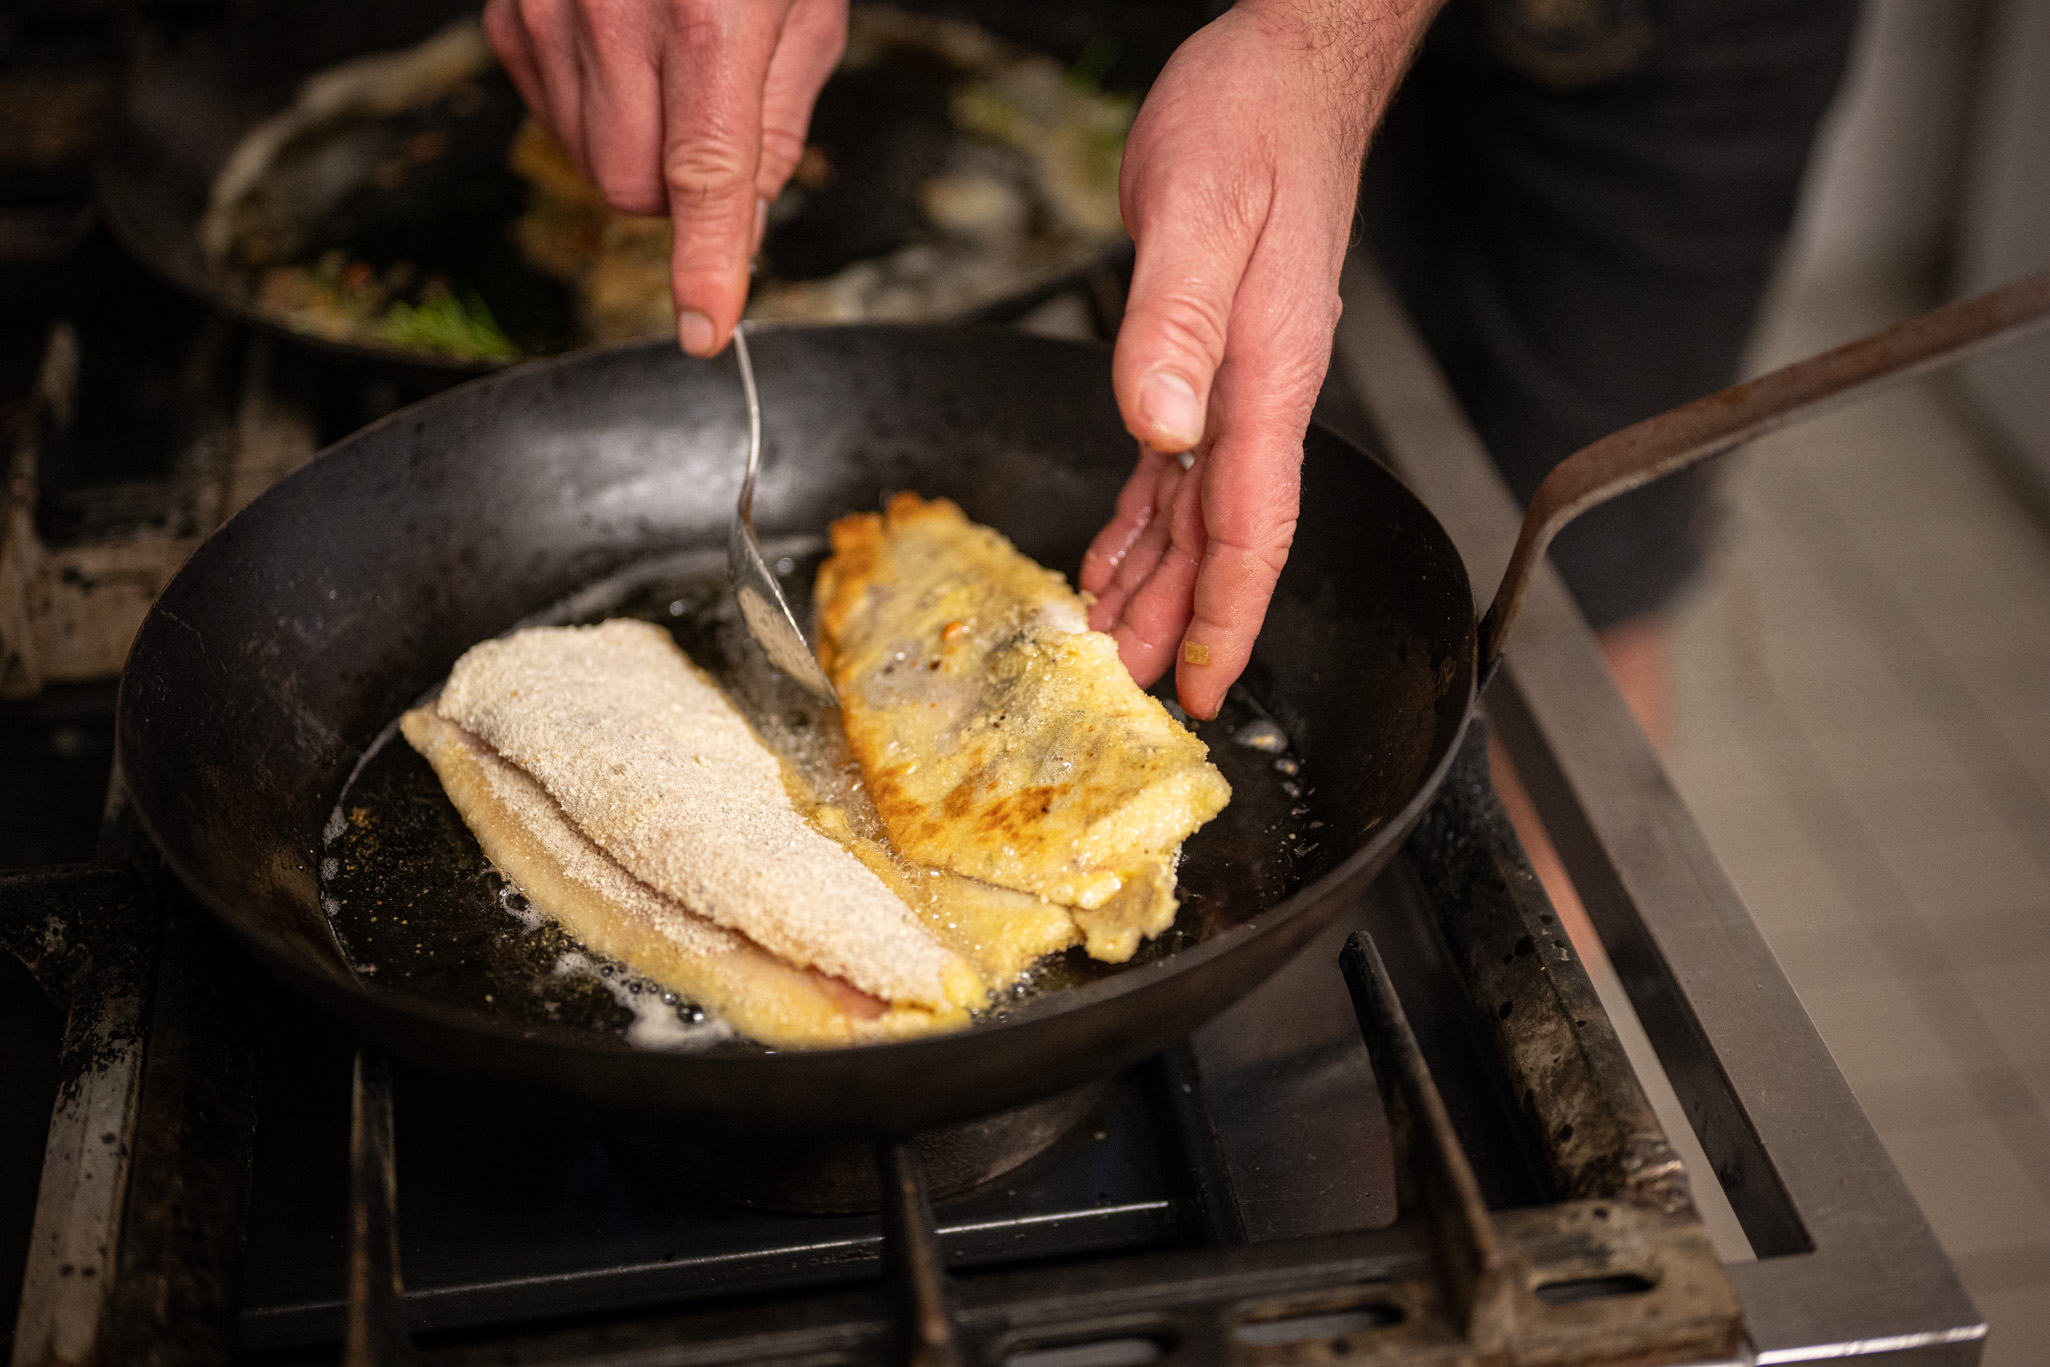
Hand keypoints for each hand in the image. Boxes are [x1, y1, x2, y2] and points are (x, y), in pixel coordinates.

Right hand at [485, 0, 847, 355]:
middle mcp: (610, 16)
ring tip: (672, 75)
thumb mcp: (802, 10)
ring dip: (637, 152)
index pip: (704, 178)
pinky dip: (592, 112)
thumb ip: (775, 125)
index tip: (704, 329)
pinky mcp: (508, 13)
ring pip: (588, 163)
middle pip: (636, 190)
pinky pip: (549, 116)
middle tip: (715, 132)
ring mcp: (546, 13)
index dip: (706, 265)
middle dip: (680, 194)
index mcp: (705, 19)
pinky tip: (623, 58)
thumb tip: (748, 227)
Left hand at [1079, 0, 1435, 718]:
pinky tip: (1117, 556)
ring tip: (1117, 642)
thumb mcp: (1198, 209)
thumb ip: (1173, 323)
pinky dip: (1144, 518)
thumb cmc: (1254, 121)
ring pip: (1195, 509)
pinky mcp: (1205, 357)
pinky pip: (1174, 464)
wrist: (1285, 69)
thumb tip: (1159, 429)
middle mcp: (1259, 390)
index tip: (1205, 682)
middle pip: (1222, 537)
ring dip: (1157, 580)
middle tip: (1135, 689)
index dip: (1226, 612)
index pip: (1253, 523)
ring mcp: (1235, 377)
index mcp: (1269, 372)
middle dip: (1183, 619)